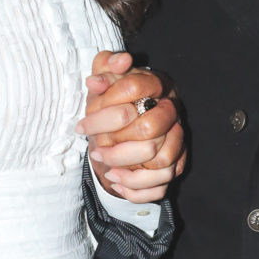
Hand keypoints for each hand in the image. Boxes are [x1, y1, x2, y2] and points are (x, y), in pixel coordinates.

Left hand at [78, 50, 186, 202]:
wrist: (130, 121)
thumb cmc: (115, 99)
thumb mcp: (106, 79)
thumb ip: (103, 69)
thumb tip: (95, 80)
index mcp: (157, 83)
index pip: (133, 89)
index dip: (104, 109)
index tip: (81, 126)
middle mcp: (172, 111)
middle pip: (150, 130)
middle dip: (117, 145)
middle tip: (95, 150)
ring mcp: (178, 139)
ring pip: (162, 162)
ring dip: (130, 172)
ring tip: (107, 171)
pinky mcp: (176, 164)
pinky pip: (162, 185)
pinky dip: (137, 189)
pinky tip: (117, 184)